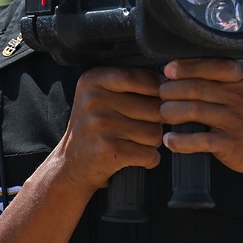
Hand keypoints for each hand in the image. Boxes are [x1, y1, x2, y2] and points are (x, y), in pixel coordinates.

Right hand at [55, 66, 163, 193]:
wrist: (70, 163)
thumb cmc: (95, 125)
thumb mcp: (101, 94)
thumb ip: (130, 82)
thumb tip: (173, 83)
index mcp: (94, 80)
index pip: (143, 78)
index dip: (160, 90)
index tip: (159, 99)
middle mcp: (95, 100)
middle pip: (155, 107)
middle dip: (157, 120)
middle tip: (142, 126)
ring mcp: (101, 125)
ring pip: (155, 132)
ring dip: (153, 141)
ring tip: (135, 141)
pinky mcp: (109, 151)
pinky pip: (150, 154)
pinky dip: (150, 159)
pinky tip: (137, 156)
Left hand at [158, 58, 242, 193]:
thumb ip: (234, 61)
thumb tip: (201, 44)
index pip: (213, 64)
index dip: (187, 66)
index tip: (169, 70)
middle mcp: (241, 96)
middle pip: (196, 88)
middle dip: (171, 90)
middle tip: (162, 93)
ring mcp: (235, 120)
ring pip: (193, 111)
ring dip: (170, 112)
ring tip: (164, 113)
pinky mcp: (230, 144)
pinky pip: (199, 141)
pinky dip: (180, 141)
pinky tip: (170, 140)